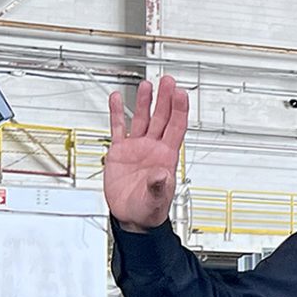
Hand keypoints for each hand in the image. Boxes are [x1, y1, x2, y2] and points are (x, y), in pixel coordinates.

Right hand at [105, 75, 187, 229]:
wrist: (131, 216)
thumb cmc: (149, 209)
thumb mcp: (156, 199)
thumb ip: (159, 186)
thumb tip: (161, 174)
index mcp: (166, 156)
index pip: (176, 127)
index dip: (179, 110)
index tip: (180, 93)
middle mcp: (153, 148)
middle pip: (161, 118)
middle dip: (165, 99)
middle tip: (168, 80)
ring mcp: (137, 147)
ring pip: (142, 119)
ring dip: (145, 102)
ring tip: (147, 85)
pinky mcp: (120, 151)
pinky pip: (118, 128)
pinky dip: (117, 113)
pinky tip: (116, 98)